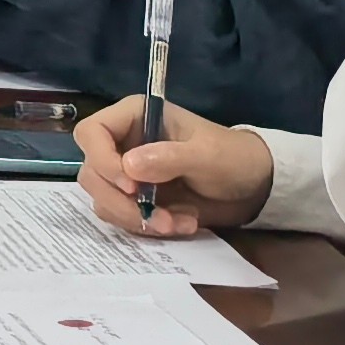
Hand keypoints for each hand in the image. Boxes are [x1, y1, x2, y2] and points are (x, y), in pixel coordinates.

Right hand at [80, 99, 276, 238]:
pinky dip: (145, 226)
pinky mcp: (135, 200)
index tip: (131, 186)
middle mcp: (122, 143)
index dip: (102, 159)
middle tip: (156, 217)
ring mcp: (126, 174)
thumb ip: (170, 158)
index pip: (91, 133)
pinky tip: (179, 224)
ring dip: (135, 218)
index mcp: (134, 118)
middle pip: (92, 172)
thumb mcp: (207, 156)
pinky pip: (121, 217)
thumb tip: (129, 167)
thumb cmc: (231, 158)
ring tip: (176, 223)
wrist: (253, 189)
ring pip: (103, 199)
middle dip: (121, 201)